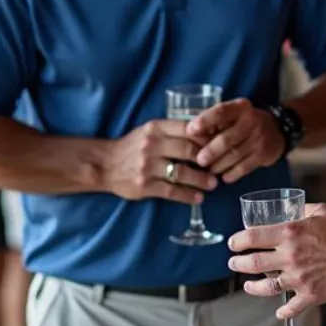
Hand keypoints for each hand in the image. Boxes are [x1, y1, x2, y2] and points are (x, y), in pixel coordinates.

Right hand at [101, 119, 217, 203]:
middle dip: (208, 159)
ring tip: (213, 184)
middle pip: (188, 150)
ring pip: (182, 172)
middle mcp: (152, 145)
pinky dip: (188, 195)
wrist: (105, 164)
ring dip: (201, 179)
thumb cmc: (133, 146)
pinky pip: (172, 191)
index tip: (220, 144)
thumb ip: (172, 130)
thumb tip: (204, 133)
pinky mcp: (145, 185)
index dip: (207, 137)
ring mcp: (148, 166)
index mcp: (156, 128)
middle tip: (220, 166)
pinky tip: (198, 197)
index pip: (188, 129)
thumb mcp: (149, 130)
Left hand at [185, 99, 283, 183]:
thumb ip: (216, 121)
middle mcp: (251, 120)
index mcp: (240, 107)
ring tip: (209, 170)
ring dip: (219, 165)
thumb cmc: (245, 122)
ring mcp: (259, 138)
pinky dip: (232, 174)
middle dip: (211, 151)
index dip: (205, 120)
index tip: (190, 130)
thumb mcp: (234, 114)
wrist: (277, 130)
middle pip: (226, 139)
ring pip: (234, 155)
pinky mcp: (264, 155)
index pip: (221, 111)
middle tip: (199, 160)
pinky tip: (224, 177)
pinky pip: (244, 167)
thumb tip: (190, 134)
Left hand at [227, 203, 325, 319]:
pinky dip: (283, 312)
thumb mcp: (320, 210)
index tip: (232, 243)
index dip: (237, 241)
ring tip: (247, 285)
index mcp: (289, 232)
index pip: (252, 237)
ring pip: (266, 287)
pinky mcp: (312, 295)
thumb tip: (292, 210)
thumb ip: (302, 210)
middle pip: (253, 263)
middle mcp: (290, 256)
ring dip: (252, 287)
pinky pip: (291, 308)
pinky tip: (279, 312)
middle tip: (233, 263)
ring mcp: (300, 278)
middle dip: (238, 263)